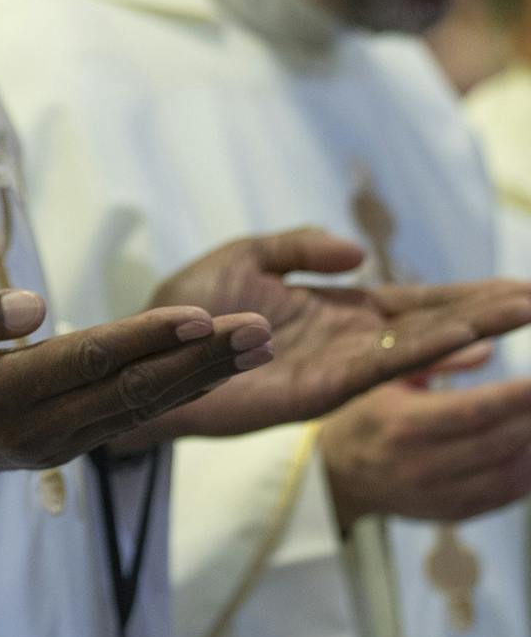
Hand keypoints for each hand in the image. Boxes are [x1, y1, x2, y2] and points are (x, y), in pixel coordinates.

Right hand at [0, 288, 272, 496]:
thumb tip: (36, 305)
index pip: (87, 360)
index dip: (148, 338)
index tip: (203, 313)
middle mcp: (31, 430)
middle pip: (131, 393)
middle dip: (200, 360)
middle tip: (263, 332)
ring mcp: (44, 447)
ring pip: (135, 412)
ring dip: (198, 379)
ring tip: (256, 349)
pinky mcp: (49, 450)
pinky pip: (120, 420)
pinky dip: (169, 396)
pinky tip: (206, 373)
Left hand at [133, 227, 530, 442]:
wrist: (143, 350)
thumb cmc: (187, 308)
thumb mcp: (247, 256)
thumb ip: (300, 246)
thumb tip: (358, 252)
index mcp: (337, 309)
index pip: (417, 303)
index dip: (467, 296)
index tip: (521, 288)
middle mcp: (348, 341)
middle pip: (432, 324)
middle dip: (488, 313)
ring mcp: (336, 368)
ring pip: (417, 347)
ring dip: (470, 331)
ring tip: (520, 312)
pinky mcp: (315, 390)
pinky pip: (379, 368)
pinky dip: (423, 353)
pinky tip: (463, 340)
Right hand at [321, 375, 530, 528]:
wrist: (338, 475)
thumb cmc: (364, 417)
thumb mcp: (386, 380)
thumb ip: (437, 361)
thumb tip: (489, 347)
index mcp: (403, 425)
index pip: (473, 411)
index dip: (516, 396)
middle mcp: (422, 465)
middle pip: (499, 442)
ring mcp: (438, 495)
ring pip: (509, 474)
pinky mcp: (452, 513)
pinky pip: (504, 497)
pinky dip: (528, 474)